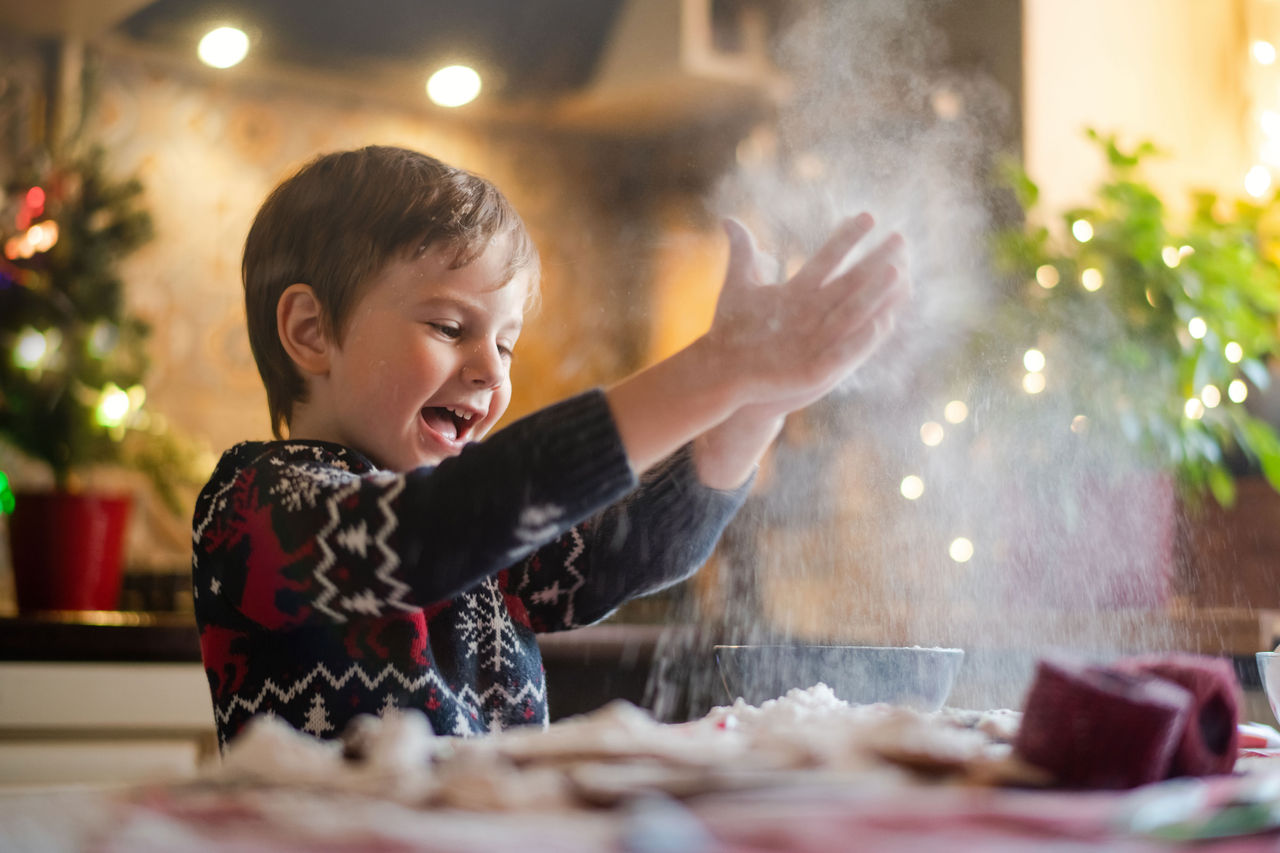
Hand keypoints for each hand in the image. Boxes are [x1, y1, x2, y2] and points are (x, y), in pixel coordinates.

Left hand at [703, 214, 908, 415]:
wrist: (731, 378)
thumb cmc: (736, 334)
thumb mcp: (739, 291)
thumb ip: (743, 256)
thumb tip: (729, 220)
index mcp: (800, 296)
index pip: (828, 259)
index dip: (846, 238)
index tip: (867, 214)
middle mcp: (817, 317)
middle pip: (851, 285)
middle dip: (876, 262)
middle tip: (901, 239)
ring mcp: (819, 342)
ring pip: (857, 317)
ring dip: (878, 297)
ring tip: (901, 275)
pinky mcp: (816, 371)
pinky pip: (846, 353)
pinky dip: (863, 339)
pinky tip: (882, 322)